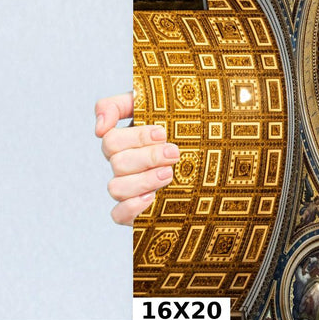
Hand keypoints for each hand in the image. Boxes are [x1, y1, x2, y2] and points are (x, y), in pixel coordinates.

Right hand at [95, 92, 179, 225]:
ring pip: (115, 188)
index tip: (163, 132)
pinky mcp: (137, 211)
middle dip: (148, 157)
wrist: (219, 156)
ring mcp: (130, 188)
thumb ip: (122, 104)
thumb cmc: (190, 127)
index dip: (135, 137)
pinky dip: (132, 207)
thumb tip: (99, 128)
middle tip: (175, 153)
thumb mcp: (162, 104)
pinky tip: (153, 197)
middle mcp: (125, 165)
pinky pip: (118, 215)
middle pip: (117, 162)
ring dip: (143, 180)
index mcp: (127, 141)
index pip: (110, 139)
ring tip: (170, 174)